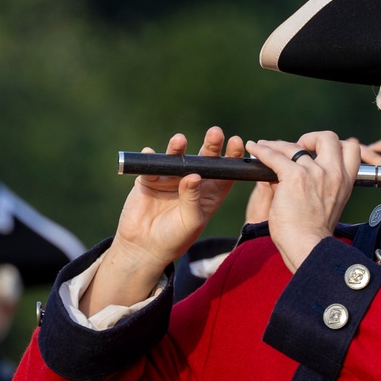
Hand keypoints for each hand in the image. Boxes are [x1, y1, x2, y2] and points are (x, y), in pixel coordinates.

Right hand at [84, 127, 242, 314]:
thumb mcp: (190, 222)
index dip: (232, 158)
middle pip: (204, 159)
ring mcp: (170, 179)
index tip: (237, 142)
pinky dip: (150, 159)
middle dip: (210, 145)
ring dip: (178, 148)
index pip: (224, 173)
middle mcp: (191, 183)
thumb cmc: (174, 239)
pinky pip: (149, 165)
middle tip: (215, 132)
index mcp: (209, 194)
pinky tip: (150, 154)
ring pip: (176, 158)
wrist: (144, 248)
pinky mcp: (149, 179)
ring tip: (179, 140)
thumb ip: (192, 199)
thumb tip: (194, 175)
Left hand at [245, 132, 360, 273]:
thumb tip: (291, 171)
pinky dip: (262, 150)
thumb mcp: (327, 206)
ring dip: (278, 145)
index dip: (336, 144)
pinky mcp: (294, 176)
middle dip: (311, 138)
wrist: (308, 248)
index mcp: (344, 182)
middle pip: (328, 137)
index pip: (351, 149)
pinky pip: (275, 156)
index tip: (320, 151)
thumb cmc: (313, 236)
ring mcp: (314, 173)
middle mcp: (333, 173)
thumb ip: (319, 186)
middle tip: (298, 148)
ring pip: (294, 146)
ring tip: (265, 147)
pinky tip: (254, 148)